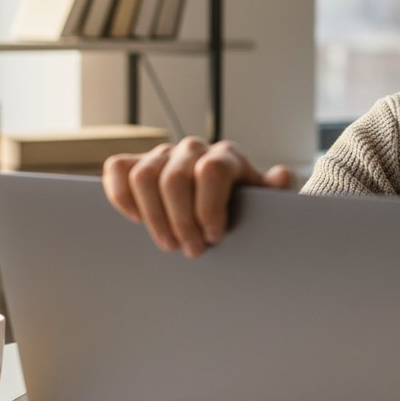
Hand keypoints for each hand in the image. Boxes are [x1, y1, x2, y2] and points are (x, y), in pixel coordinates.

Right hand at [102, 136, 293, 257]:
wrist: (220, 203)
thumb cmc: (242, 206)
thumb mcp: (264, 202)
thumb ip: (274, 190)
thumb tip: (281, 176)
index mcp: (226, 156)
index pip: (211, 170)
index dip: (209, 206)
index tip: (214, 236)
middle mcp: (193, 150)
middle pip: (175, 178)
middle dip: (181, 220)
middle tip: (191, 251)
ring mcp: (163, 155)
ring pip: (144, 176)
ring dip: (154, 216)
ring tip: (169, 244)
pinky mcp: (136, 163)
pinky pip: (118, 169)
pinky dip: (122, 195)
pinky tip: (136, 220)